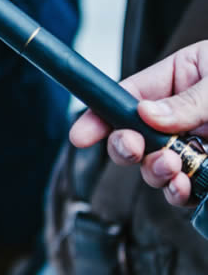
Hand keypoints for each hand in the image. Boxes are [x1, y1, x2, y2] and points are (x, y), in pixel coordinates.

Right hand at [69, 42, 207, 205]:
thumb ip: (188, 100)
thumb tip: (147, 115)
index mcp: (179, 80)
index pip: (125, 98)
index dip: (98, 117)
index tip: (79, 136)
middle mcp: (180, 117)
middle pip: (132, 137)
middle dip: (125, 148)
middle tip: (133, 149)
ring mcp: (195, 149)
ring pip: (154, 168)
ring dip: (155, 173)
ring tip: (173, 168)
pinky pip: (183, 191)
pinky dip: (178, 194)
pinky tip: (184, 188)